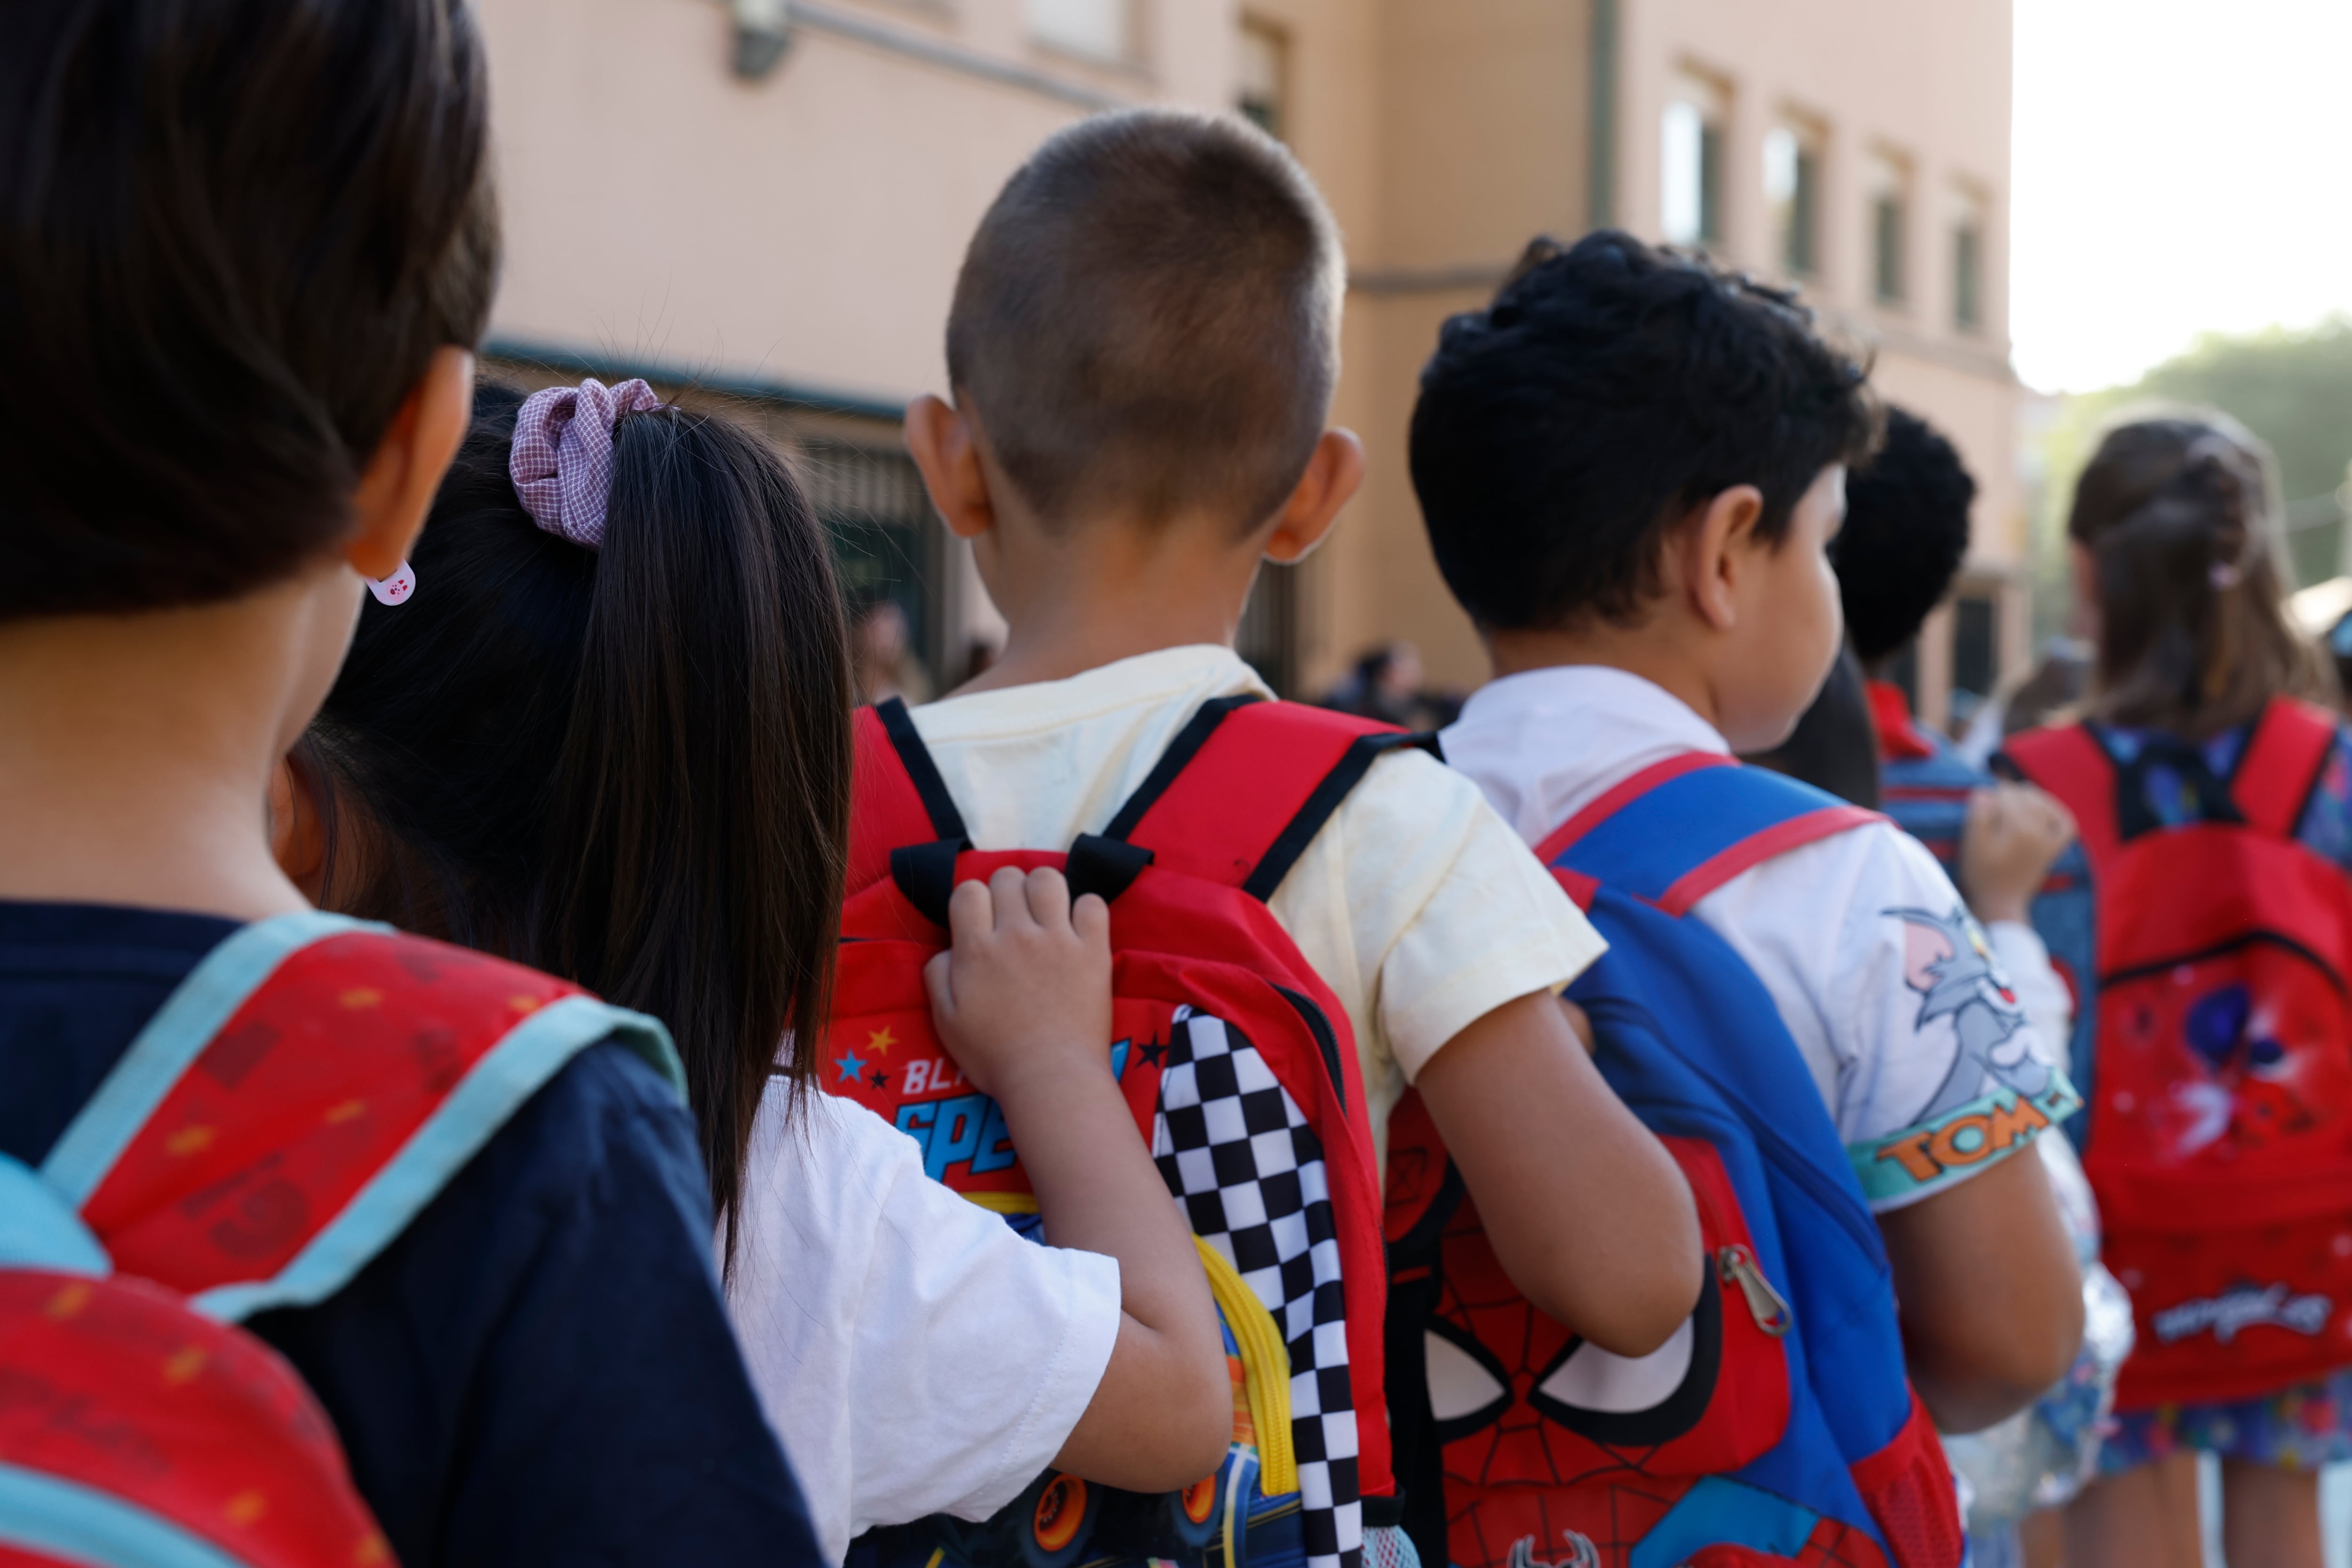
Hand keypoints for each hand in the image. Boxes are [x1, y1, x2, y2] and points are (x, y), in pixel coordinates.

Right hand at [923, 866, 1112, 1100]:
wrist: (1050, 1078)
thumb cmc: (994, 1056)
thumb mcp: (946, 1021)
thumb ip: (938, 976)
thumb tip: (948, 948)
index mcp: (976, 949)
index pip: (968, 890)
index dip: (971, 900)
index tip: (979, 922)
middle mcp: (1016, 934)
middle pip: (1008, 877)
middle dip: (1005, 890)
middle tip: (1012, 918)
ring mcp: (1058, 939)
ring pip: (1049, 879)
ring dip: (1042, 889)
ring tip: (1045, 913)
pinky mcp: (1093, 951)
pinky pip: (1093, 905)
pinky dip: (1085, 910)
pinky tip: (1078, 929)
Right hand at [1959, 783, 2075, 925]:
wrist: (2001, 902)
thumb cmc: (1982, 873)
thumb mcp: (1973, 845)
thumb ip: (1979, 815)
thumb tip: (1984, 791)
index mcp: (2018, 828)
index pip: (2006, 796)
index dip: (1991, 794)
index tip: (1981, 801)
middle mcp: (2039, 831)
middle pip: (2026, 797)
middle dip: (2009, 793)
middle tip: (1994, 799)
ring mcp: (2050, 840)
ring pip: (2044, 805)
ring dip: (2030, 796)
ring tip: (2014, 797)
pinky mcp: (2054, 849)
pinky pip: (2065, 824)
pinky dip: (2057, 812)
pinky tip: (2045, 808)